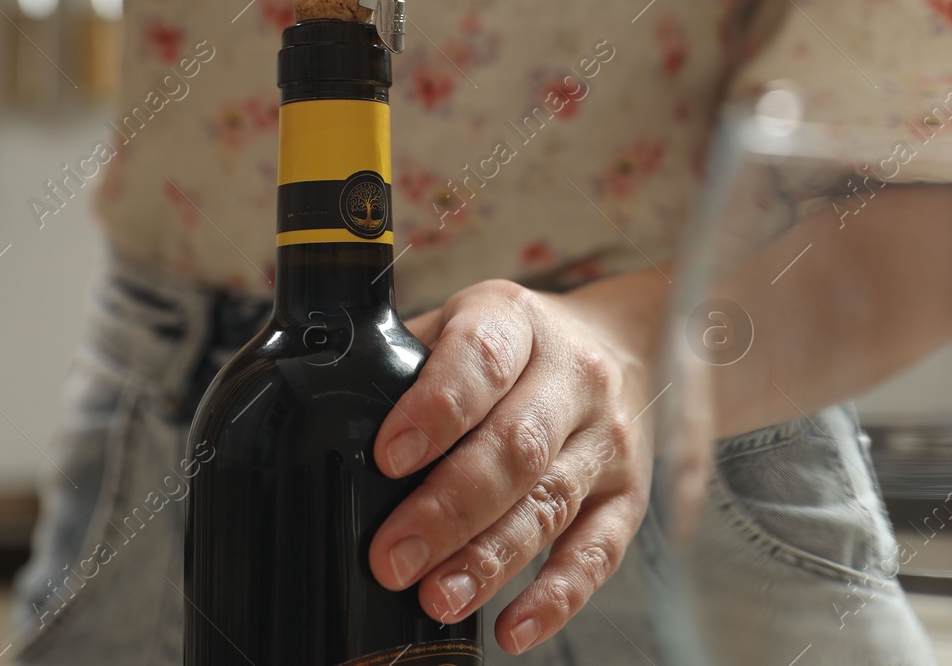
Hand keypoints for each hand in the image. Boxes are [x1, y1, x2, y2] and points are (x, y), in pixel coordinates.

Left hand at [369, 277, 659, 654]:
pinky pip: (599, 553)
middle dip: (449, 508)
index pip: (483, 360)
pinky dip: (557, 598)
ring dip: (490, 559)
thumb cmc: (514, 345)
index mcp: (517, 322)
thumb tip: (323, 424)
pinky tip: (513, 629)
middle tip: (392, 556)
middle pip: (516, 446)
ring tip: (436, 597)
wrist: (624, 342)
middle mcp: (573, 377)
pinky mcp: (628, 497)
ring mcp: (606, 440)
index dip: (438, 408)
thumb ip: (404, 363)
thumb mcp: (460, 323)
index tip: (388, 456)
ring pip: (550, 503)